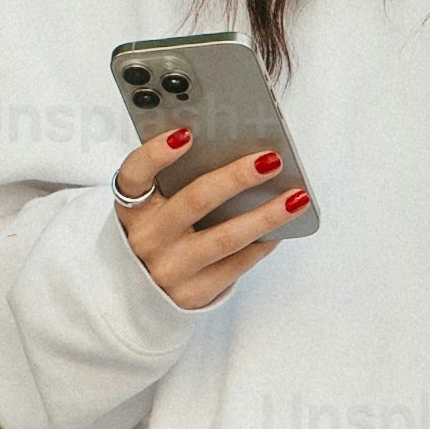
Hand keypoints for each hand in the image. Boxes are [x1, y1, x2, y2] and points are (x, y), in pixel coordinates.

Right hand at [111, 127, 308, 309]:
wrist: (141, 295)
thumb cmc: (158, 236)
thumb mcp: (153, 209)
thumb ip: (177, 183)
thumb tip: (238, 153)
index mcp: (132, 208)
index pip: (135, 174)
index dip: (157, 153)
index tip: (187, 133)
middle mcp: (145, 238)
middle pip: (195, 200)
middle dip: (237, 177)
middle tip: (271, 159)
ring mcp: (168, 269)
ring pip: (225, 237)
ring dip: (266, 215)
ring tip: (297, 198)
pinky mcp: (191, 294)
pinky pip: (235, 265)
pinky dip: (261, 245)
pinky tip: (282, 229)